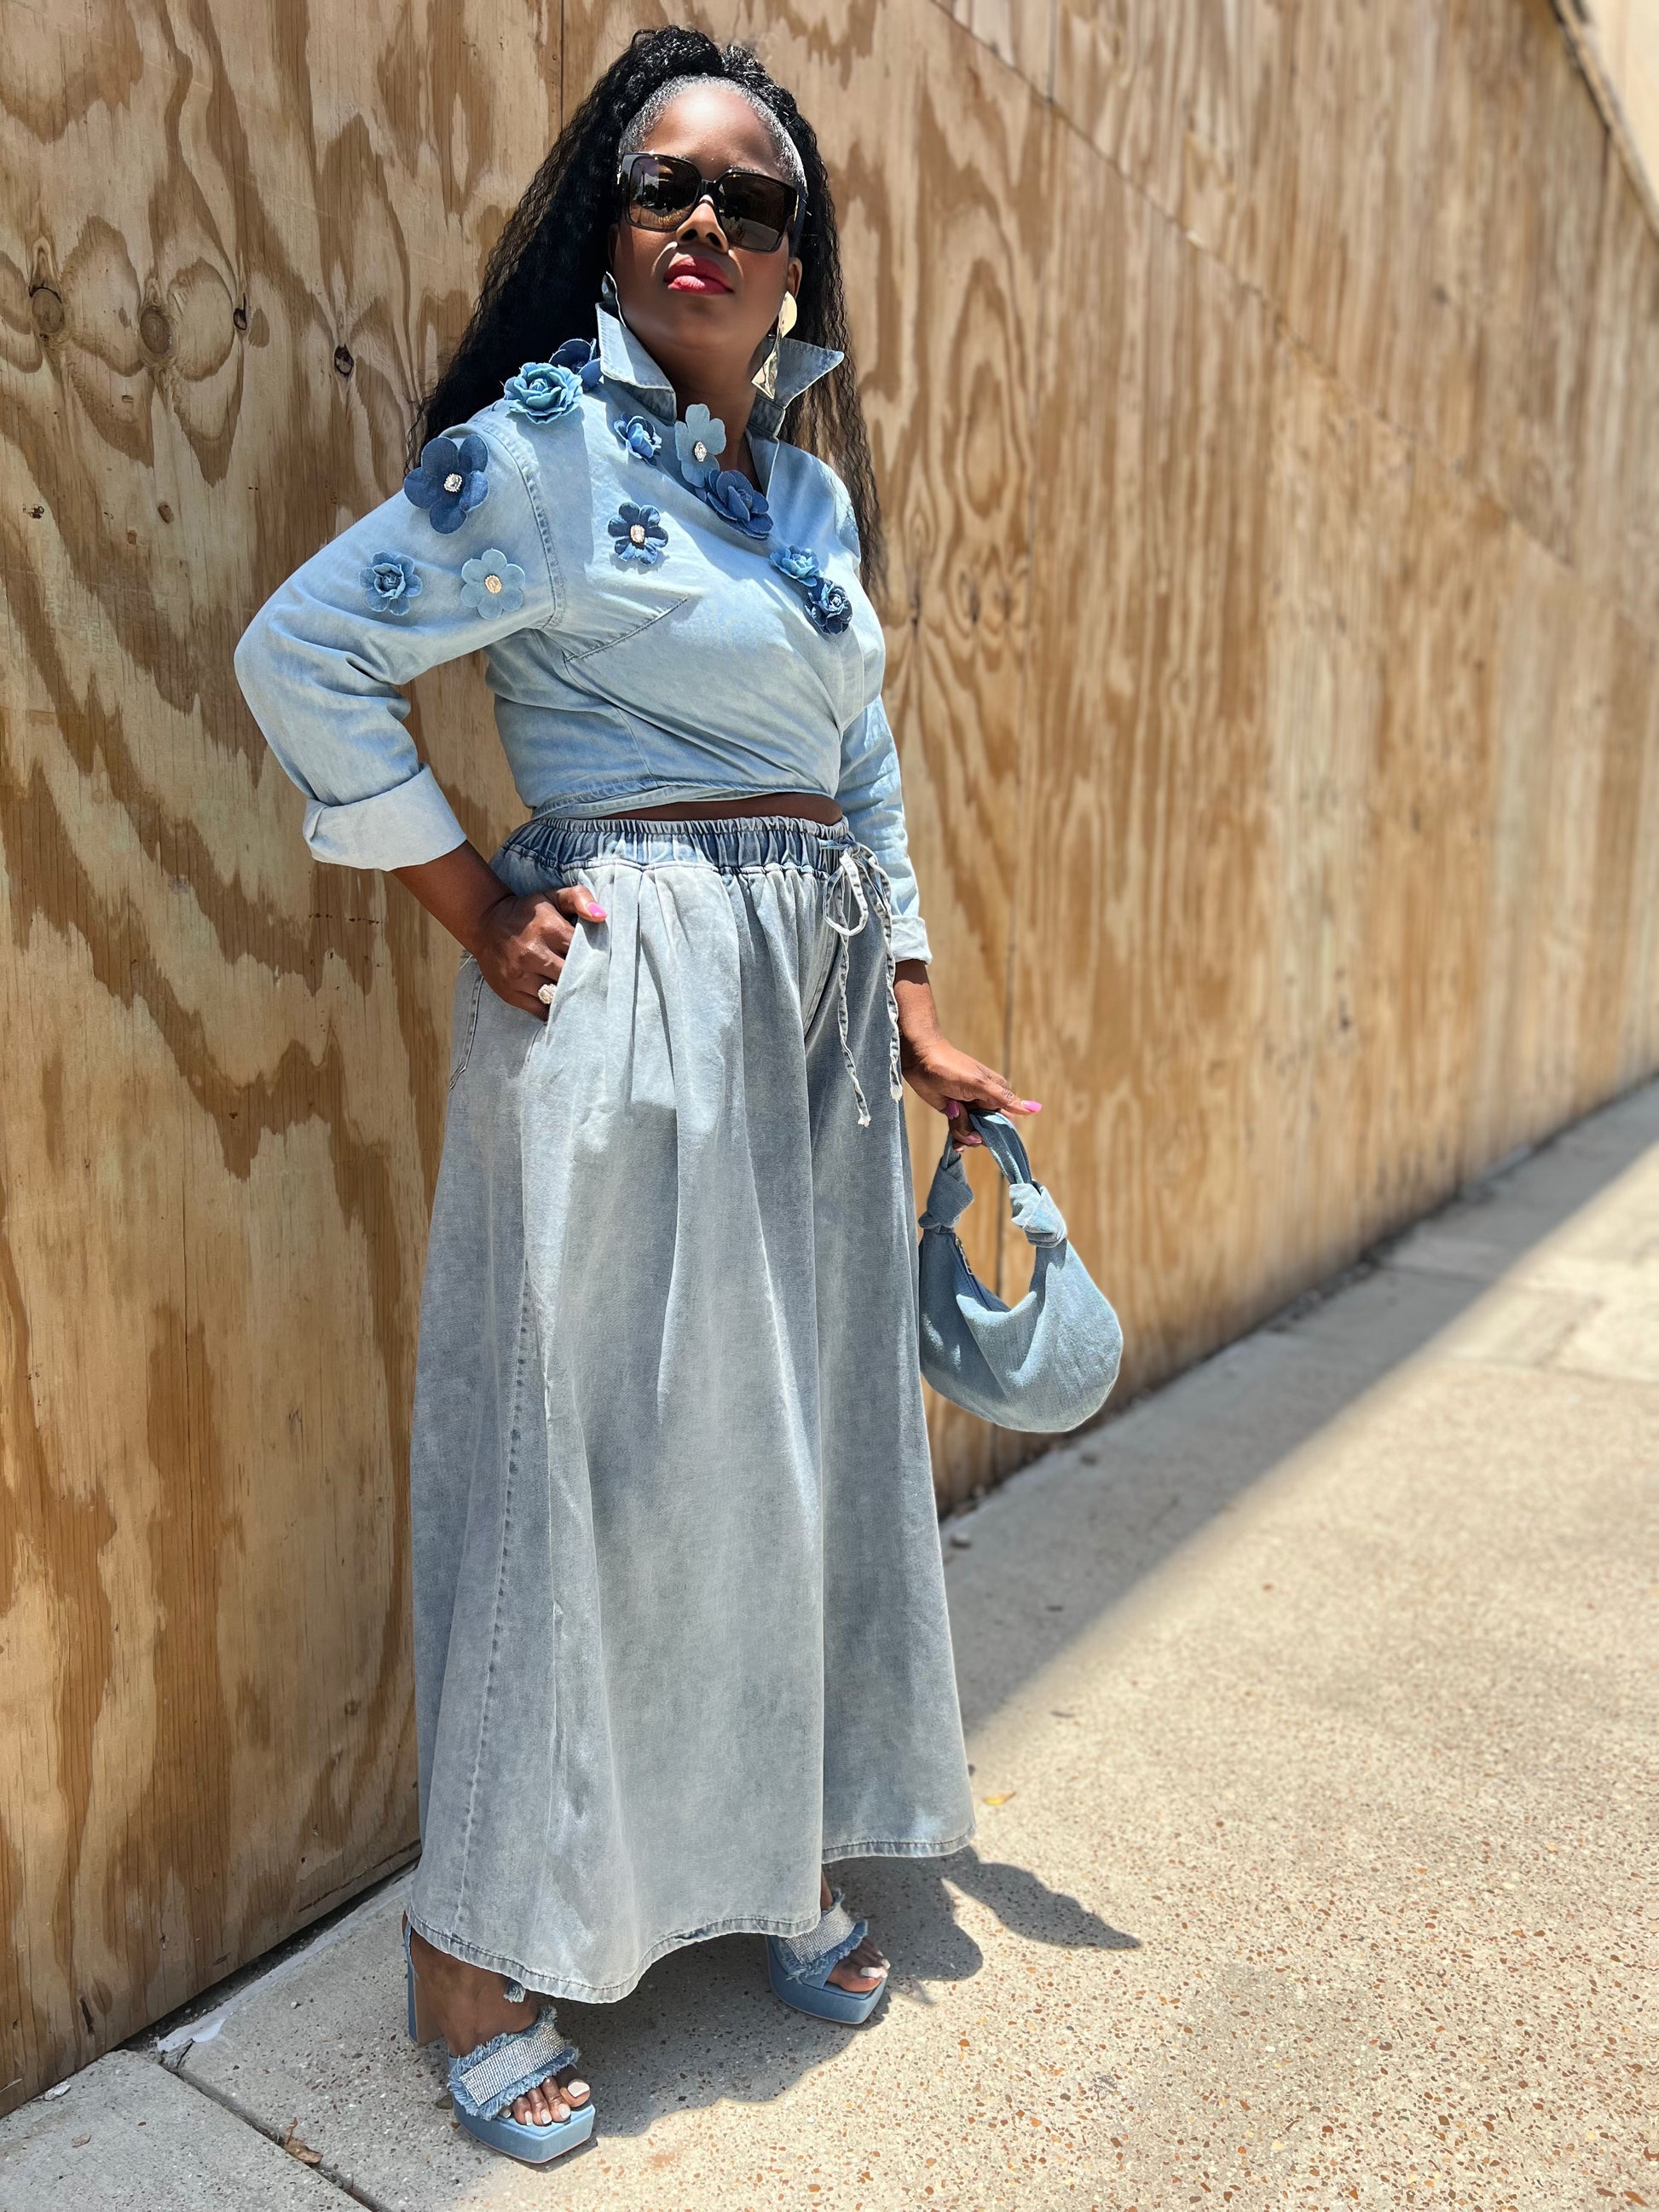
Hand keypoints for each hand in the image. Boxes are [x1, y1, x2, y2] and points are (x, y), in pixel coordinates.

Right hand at [474, 883, 606, 1016]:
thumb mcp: (553, 897)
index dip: (596, 959)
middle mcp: (534, 954)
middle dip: (585, 980)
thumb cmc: (527, 912)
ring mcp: (521, 976)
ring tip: (579, 994)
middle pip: (574, 977)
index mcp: (550, 929)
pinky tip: (561, 1004)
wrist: (485, 923)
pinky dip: (554, 1009)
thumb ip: (580, 899)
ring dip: (570, 996)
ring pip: (559, 996)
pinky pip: (542, 1010)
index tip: (600, 962)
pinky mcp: (511, 993)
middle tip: (594, 982)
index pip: (585, 952)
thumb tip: (601, 916)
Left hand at [892, 959, 1040, 1147]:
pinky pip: (961, 1134)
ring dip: (961, 1130)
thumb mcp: (978, 1085)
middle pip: (988, 1133)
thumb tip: (1036, 1109)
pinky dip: (956, 1136)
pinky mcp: (955, 1115)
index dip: (997, 1132)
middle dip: (975, 1132)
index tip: (983, 1130)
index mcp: (998, 1094)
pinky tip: (953, 1140)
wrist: (920, 1060)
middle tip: (962, 1114)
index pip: (1008, 1121)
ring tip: (951, 1109)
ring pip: (973, 1135)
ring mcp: (970, 1110)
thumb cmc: (950, 1067)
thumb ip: (1004, 1099)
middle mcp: (986, 1104)